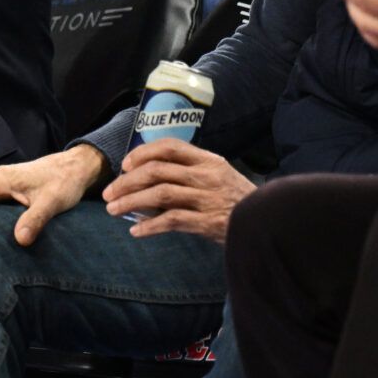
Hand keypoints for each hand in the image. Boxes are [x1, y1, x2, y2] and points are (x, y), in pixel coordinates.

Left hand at [103, 141, 254, 241]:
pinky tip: (136, 231)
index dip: (142, 153)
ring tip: (112, 210)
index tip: (124, 165)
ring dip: (130, 201)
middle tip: (109, 192)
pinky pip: (171, 221)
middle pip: (157, 170)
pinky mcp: (207, 222)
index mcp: (208, 160)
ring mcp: (207, 198)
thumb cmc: (236, 200)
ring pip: (159, 194)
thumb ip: (189, 173)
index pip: (169, 146)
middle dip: (127, 181)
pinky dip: (149, 226)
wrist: (268, 222)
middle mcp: (206, 176)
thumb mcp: (218, 176)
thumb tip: (146, 180)